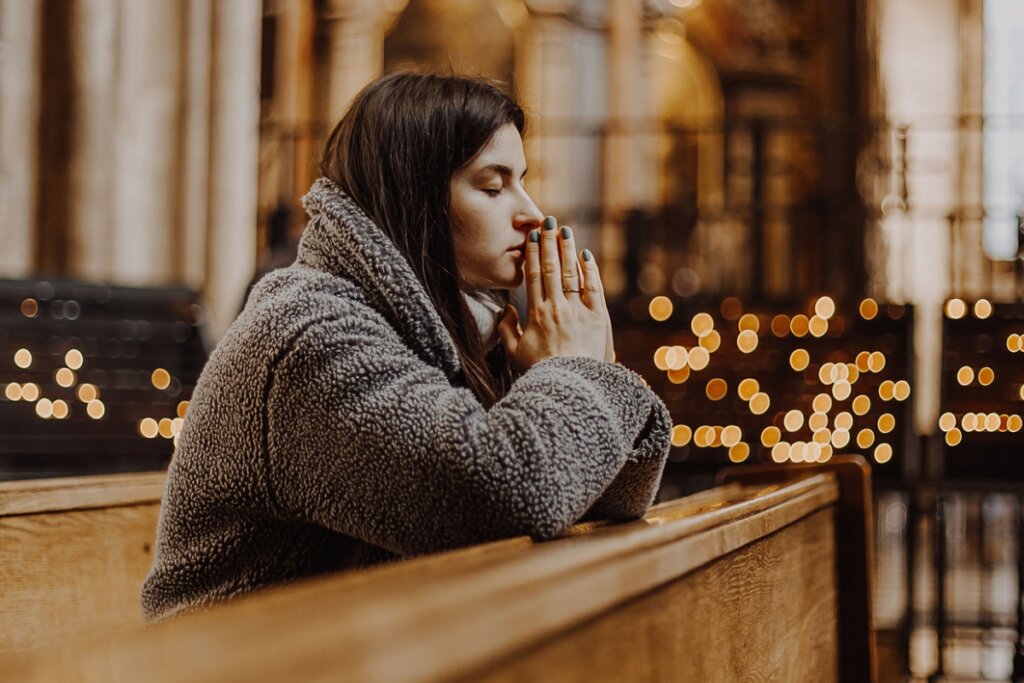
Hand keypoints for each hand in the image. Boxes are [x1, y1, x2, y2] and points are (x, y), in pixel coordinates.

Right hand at [498, 216, 613, 370]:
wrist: (570, 386)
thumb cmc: (540, 372)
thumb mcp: (515, 354)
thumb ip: (506, 330)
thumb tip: (505, 310)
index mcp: (536, 314)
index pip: (533, 276)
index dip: (531, 254)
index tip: (530, 236)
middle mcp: (557, 308)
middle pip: (551, 268)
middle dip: (548, 242)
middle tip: (547, 221)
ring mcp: (578, 312)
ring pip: (572, 274)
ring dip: (567, 250)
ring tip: (564, 230)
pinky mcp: (597, 318)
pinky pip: (594, 288)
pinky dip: (590, 270)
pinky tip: (585, 254)